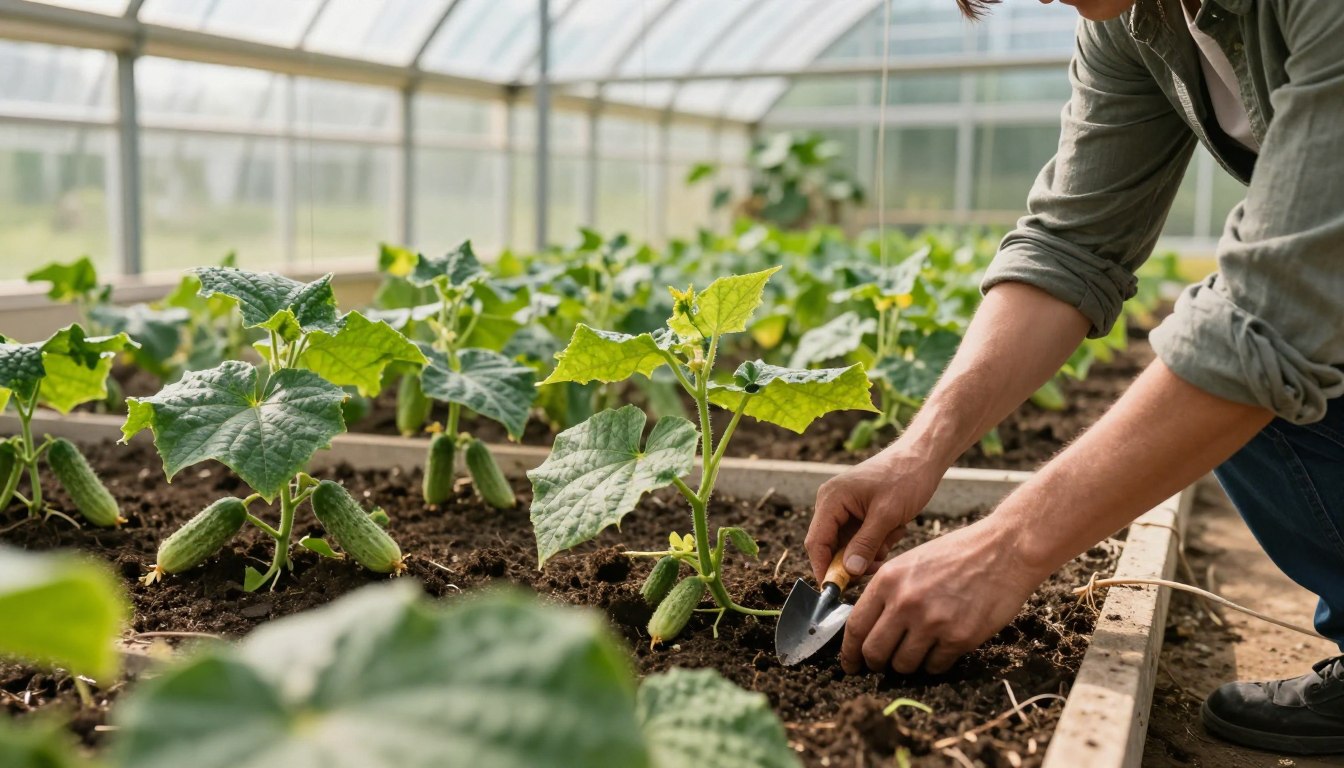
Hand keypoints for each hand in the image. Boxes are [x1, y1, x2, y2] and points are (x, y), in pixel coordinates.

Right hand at [806, 449, 941, 582]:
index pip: (816, 542)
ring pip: (848, 546)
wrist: (922, 457)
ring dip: (870, 551)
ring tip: (892, 536)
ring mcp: (844, 508)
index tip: (837, 591)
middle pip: (831, 547)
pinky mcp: (858, 512)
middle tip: (877, 565)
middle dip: (854, 560)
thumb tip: (849, 573)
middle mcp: (832, 503)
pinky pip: (860, 538)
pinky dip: (877, 542)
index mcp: (831, 499)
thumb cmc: (905, 478)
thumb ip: (865, 545)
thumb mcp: (886, 515)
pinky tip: (894, 529)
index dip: (824, 569)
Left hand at [839, 517, 1046, 674]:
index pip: (855, 626)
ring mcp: (932, 622)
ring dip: (906, 665)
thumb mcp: (910, 560)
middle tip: (881, 665)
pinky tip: (941, 648)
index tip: (850, 663)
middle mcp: (906, 602)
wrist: (1004, 550)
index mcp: (888, 580)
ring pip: (904, 664)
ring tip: (916, 652)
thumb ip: (885, 589)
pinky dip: (934, 663)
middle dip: (875, 664)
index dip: (849, 651)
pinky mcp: (959, 638)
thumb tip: (863, 621)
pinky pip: (935, 666)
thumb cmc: (957, 553)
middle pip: (875, 652)